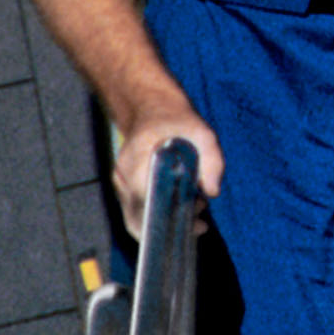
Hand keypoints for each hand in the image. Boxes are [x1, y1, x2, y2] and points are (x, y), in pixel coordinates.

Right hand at [109, 93, 226, 231]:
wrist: (153, 108)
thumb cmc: (178, 121)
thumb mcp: (202, 133)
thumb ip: (211, 159)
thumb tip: (212, 191)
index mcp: (136, 162)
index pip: (147, 203)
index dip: (170, 218)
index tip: (196, 222)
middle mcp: (123, 177)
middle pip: (140, 219)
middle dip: (172, 226)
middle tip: (201, 222)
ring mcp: (121, 184)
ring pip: (138, 219)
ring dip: (167, 223)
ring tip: (197, 209)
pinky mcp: (125, 189)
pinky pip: (138, 212)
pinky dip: (159, 217)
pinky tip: (185, 208)